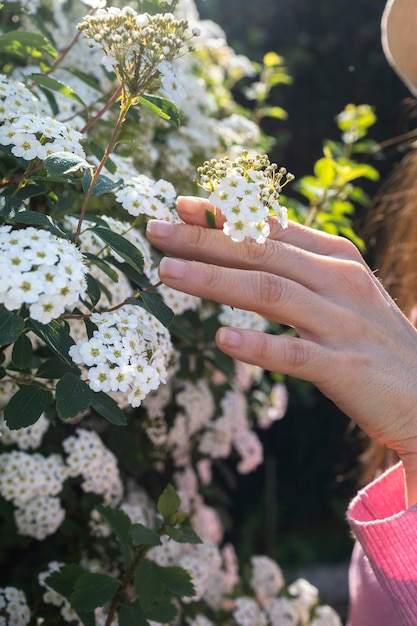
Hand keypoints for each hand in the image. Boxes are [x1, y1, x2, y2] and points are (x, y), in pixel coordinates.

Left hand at [146, 196, 416, 502]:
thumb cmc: (369, 335)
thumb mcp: (337, 287)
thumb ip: (294, 262)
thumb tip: (240, 238)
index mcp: (334, 256)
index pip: (270, 228)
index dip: (223, 216)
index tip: (180, 206)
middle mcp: (338, 281)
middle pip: (261, 253)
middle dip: (204, 240)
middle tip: (155, 232)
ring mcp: (342, 323)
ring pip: (270, 293)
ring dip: (216, 281)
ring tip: (169, 273)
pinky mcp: (345, 368)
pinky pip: (294, 354)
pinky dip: (258, 346)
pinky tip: (222, 340)